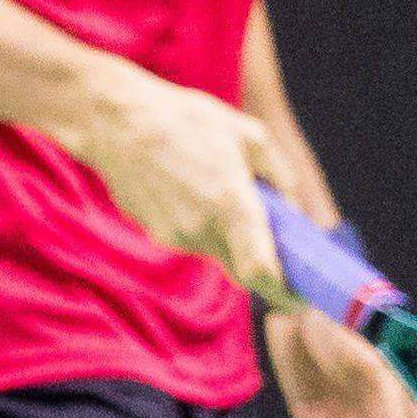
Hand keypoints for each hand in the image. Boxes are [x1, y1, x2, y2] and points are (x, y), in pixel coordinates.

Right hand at [62, 67, 282, 297]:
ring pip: (214, 249)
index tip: (300, 296)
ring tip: (216, 187)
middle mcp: (202, 230)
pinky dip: (199, 221)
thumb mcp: (249, 135)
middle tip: (272, 240)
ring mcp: (174, 235)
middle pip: (239, 268)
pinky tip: (189, 185)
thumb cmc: (186, 121)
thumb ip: (280, 177)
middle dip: (259, 261)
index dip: (284, 293)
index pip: (260, 273)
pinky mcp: (153, 231)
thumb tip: (292, 210)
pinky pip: (189, 236)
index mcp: (232, 205)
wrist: (116, 123)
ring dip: (226, 232)